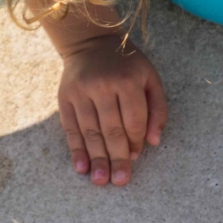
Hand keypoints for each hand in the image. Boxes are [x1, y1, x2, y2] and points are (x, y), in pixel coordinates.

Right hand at [56, 35, 167, 186]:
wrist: (91, 42)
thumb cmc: (127, 65)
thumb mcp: (150, 78)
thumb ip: (157, 108)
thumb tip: (154, 142)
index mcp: (127, 80)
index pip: (133, 120)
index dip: (136, 142)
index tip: (135, 158)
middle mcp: (102, 85)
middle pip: (111, 129)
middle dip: (117, 158)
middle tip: (120, 180)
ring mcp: (81, 92)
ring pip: (90, 132)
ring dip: (96, 158)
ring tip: (101, 180)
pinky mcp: (64, 97)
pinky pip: (70, 128)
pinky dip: (76, 149)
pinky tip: (81, 167)